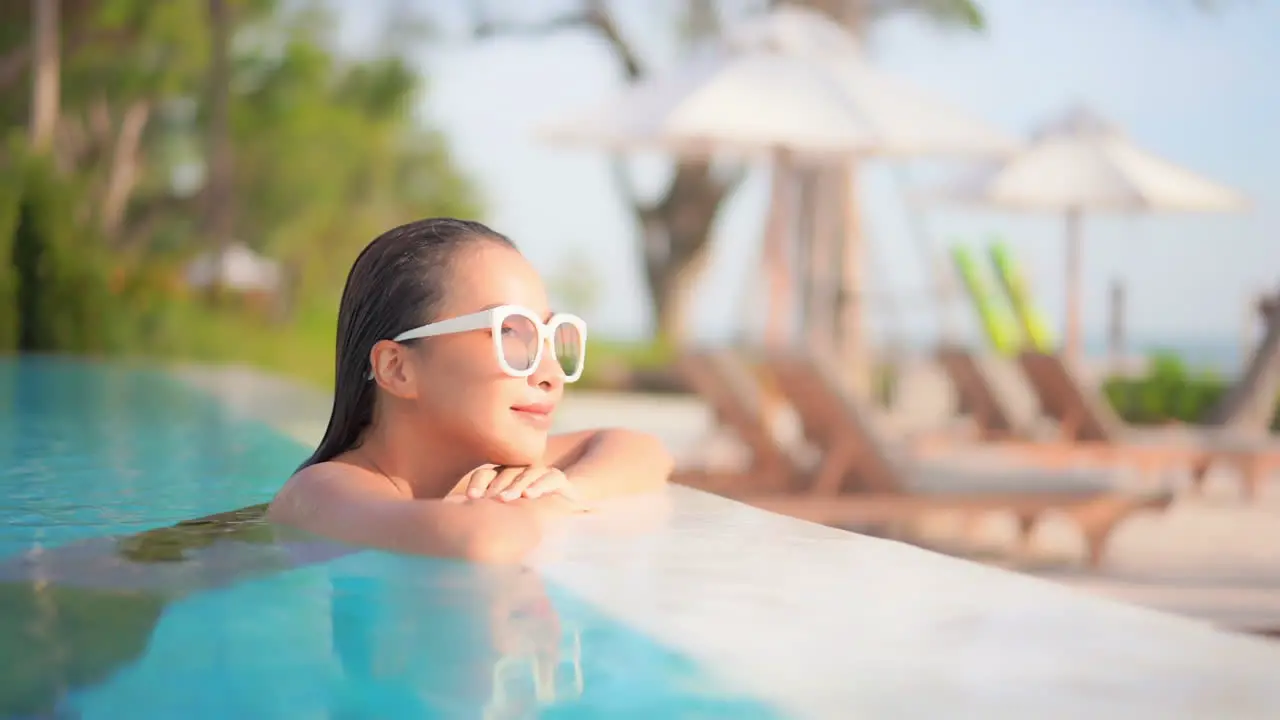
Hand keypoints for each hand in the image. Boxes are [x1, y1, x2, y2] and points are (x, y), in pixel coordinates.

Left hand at [453, 464, 582, 503]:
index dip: (478, 484)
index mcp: (501, 477)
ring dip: (515, 485)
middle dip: (495, 487)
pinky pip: (550, 477)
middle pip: (504, 473)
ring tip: (505, 499)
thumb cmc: (527, 515)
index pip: (485, 474)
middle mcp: (518, 471)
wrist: (566, 506)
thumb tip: (449, 511)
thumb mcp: (504, 515)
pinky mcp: (558, 479)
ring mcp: (539, 473)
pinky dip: (540, 485)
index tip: (470, 498)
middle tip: (487, 500)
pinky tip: (530, 495)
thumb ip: (482, 511)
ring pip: (526, 473)